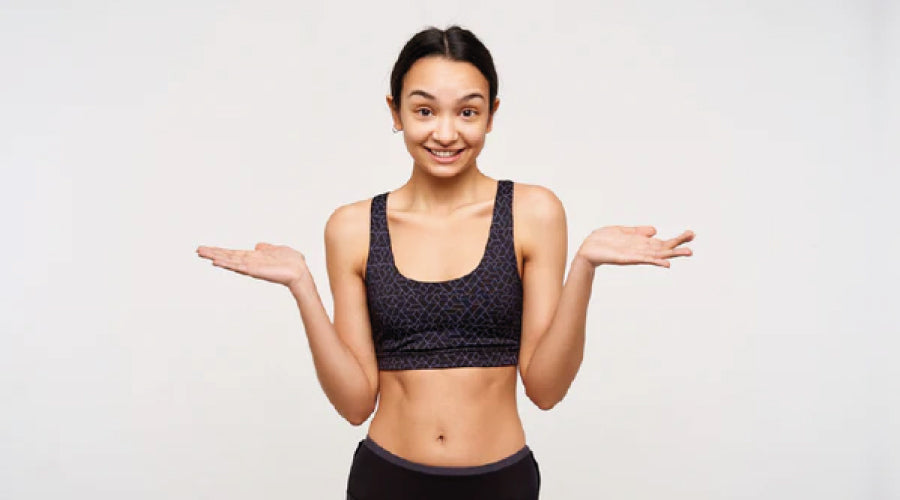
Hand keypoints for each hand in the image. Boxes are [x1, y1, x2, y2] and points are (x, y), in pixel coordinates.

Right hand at [196, 242, 308, 287]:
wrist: (300, 272)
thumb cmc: (292, 262)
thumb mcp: (277, 250)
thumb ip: (267, 248)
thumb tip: (258, 245)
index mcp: (254, 257)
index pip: (233, 254)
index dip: (221, 251)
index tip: (208, 249)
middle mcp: (250, 262)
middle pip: (228, 257)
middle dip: (213, 253)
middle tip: (198, 250)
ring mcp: (251, 267)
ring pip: (230, 261)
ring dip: (216, 257)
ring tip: (203, 253)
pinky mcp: (254, 270)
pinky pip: (238, 266)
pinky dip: (227, 263)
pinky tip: (217, 261)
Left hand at [575, 226, 693, 267]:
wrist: (587, 249)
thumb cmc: (603, 240)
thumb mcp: (622, 231)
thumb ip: (638, 231)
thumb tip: (655, 230)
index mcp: (640, 243)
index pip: (662, 242)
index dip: (676, 239)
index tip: (692, 234)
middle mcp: (640, 250)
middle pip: (663, 249)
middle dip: (678, 247)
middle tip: (694, 247)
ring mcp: (635, 254)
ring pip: (657, 254)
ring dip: (672, 254)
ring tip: (687, 253)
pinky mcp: (627, 258)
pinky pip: (644, 259)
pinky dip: (655, 261)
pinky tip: (666, 263)